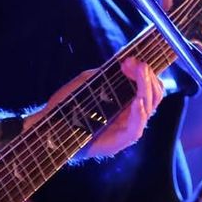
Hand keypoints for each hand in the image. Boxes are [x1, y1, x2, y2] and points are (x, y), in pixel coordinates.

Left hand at [40, 57, 163, 159]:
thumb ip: (107, 74)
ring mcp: (125, 129)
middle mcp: (130, 115)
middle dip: (149, 77)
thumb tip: (126, 61)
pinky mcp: (118, 142)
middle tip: (138, 64)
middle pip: (153, 96)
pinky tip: (136, 101)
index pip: (148, 87)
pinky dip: (139, 115)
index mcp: (126, 101)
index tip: (133, 59)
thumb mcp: (88, 83)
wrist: (48, 126)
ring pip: (148, 110)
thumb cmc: (67, 105)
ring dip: (145, 88)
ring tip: (140, 72)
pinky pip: (135, 130)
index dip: (146, 72)